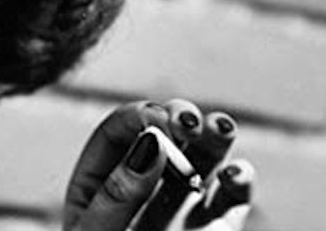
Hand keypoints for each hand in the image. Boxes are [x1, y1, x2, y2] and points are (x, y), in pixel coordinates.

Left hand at [62, 99, 254, 230]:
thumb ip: (120, 194)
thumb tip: (153, 144)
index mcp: (99, 180)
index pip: (120, 131)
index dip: (141, 118)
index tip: (160, 124)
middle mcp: (142, 185)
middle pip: (165, 135)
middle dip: (180, 119)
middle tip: (190, 119)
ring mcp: (179, 205)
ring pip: (201, 160)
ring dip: (214, 139)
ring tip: (220, 128)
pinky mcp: (212, 228)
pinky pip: (228, 199)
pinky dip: (238, 181)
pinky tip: (236, 174)